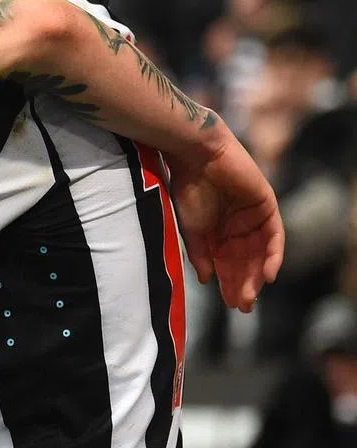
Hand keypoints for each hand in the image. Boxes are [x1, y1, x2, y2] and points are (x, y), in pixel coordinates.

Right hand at [168, 131, 284, 312]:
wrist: (197, 155)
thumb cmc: (188, 188)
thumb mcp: (191, 228)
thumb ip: (200, 253)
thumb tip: (206, 280)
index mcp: (217, 231)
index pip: (228, 263)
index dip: (230, 284)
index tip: (231, 305)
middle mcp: (237, 227)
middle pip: (246, 262)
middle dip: (244, 284)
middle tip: (243, 306)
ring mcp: (254, 217)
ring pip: (260, 254)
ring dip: (257, 275)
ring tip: (252, 295)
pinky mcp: (267, 207)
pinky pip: (274, 237)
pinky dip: (273, 257)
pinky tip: (268, 275)